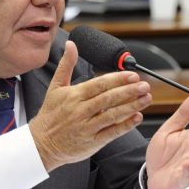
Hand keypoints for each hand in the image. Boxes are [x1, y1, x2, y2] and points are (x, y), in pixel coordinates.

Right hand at [30, 41, 151, 171]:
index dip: (117, 79)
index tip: (132, 75)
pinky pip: (112, 132)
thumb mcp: (55, 87)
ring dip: (132, 106)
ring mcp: (87, 127)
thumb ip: (66, 65)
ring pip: (112, 115)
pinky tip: (137, 117)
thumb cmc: (50, 115)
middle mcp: (81, 110)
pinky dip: (126, 125)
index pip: (99, 84)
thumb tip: (71, 45)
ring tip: (146, 98)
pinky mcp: (92, 142)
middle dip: (129, 91)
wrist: (42, 143)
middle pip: (109, 98)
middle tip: (144, 85)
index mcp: (74, 95)